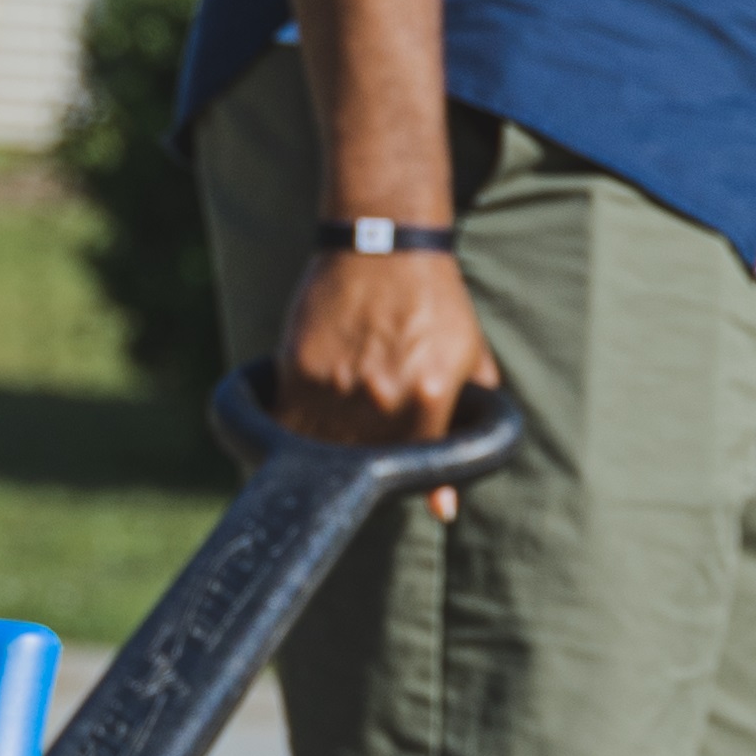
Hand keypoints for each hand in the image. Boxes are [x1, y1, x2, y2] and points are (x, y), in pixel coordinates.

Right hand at [278, 248, 499, 521]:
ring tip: (331, 431)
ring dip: (320, 455)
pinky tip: (302, 414)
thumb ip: (467, 432)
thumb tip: (445, 512)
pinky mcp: (298, 369)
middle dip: (357, 469)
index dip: (396, 483)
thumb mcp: (469, 362)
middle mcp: (382, 400)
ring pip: (318, 454)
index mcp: (429, 400)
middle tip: (357, 448)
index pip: (408, 476)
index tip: (386, 476)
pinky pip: (286, 423)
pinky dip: (290, 428)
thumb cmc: (435, 302)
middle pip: (359, 471)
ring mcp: (336, 386)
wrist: (384, 244)